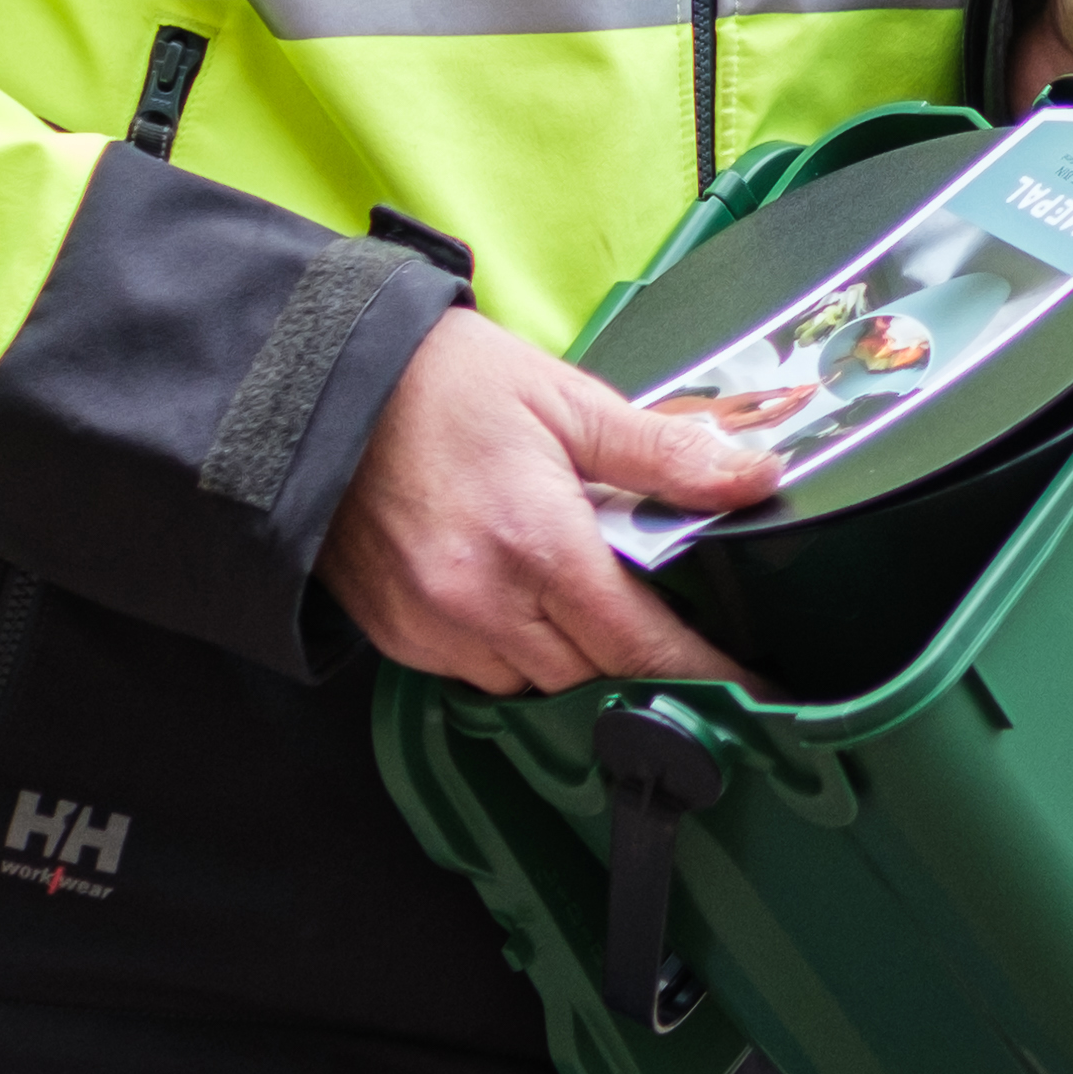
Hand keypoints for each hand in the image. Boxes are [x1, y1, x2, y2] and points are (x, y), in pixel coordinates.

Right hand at [324, 309, 768, 697]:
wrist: (315, 386)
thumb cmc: (444, 382)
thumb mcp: (565, 399)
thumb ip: (664, 453)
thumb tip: (757, 477)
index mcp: (537, 542)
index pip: (642, 644)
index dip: (704, 674)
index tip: (754, 690)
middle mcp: (482, 603)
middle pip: (593, 675)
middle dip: (633, 651)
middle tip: (660, 611)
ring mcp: (433, 628)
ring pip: (535, 683)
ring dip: (572, 654)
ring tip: (577, 589)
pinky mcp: (397, 637)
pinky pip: (477, 673)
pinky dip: (512, 648)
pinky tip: (515, 593)